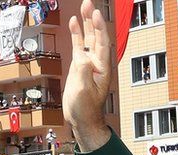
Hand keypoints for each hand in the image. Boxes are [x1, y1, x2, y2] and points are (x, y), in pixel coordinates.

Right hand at [63, 0, 111, 150]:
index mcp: (102, 68)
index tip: (95, 13)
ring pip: (89, 38)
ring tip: (84, 6)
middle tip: (89, 2)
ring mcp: (88, 63)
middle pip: (97, 36)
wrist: (82, 120)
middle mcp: (97, 63)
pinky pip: (79, 45)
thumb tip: (83, 57)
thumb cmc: (86, 110)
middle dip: (93, 18)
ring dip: (86, 22)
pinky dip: (77, 33)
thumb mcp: (84, 92)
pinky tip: (74, 22)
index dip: (100, 27)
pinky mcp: (80, 66)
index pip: (102, 43)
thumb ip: (84, 73)